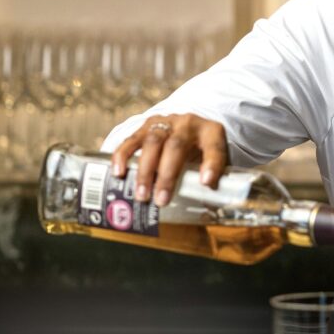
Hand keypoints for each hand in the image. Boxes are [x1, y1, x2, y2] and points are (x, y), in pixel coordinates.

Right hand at [110, 114, 228, 207]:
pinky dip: (123, 156)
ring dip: (145, 170)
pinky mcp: (145, 127)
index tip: (206, 182)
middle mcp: (188, 123)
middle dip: (167, 175)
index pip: (214, 146)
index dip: (211, 164)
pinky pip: (131, 139)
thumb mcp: (213, 161)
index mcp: (211, 132)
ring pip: (152, 142)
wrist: (188, 129)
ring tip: (142, 195)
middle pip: (176, 145)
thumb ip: (212, 180)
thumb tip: (209, 210)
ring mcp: (165, 123)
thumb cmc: (202, 152)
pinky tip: (119, 173)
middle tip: (161, 200)